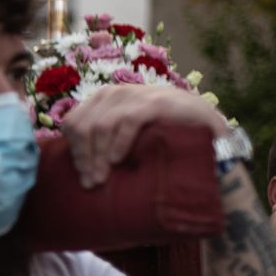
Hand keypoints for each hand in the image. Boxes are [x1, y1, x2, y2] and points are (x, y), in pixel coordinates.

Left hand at [63, 85, 228, 187]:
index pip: (72, 122)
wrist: (203, 122)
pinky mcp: (155, 103)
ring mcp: (135, 95)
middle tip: (90, 182)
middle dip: (83, 158)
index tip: (82, 175)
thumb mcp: (126, 133)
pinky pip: (127, 122)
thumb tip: (79, 164)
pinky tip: (119, 161)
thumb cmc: (161, 132)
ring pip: (100, 126)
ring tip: (101, 178)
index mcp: (103, 100)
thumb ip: (104, 139)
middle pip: (82, 126)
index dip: (74, 150)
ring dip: (98, 156)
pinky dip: (120, 143)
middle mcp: (115, 93)